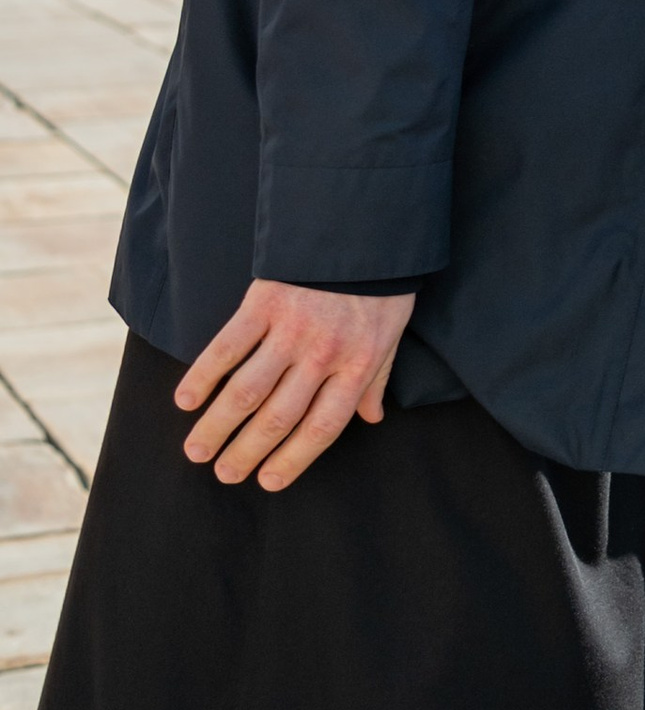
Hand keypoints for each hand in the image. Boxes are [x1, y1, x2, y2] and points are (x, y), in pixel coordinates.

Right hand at [175, 279, 415, 490]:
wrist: (365, 227)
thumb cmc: (380, 286)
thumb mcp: (392, 334)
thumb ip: (377, 378)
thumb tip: (371, 418)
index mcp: (358, 366)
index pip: (322, 428)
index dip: (294, 460)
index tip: (268, 482)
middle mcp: (323, 355)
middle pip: (279, 417)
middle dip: (247, 452)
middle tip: (224, 474)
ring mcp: (292, 329)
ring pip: (247, 390)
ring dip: (218, 425)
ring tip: (196, 450)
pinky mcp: (265, 302)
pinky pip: (228, 347)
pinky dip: (204, 375)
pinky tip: (186, 400)